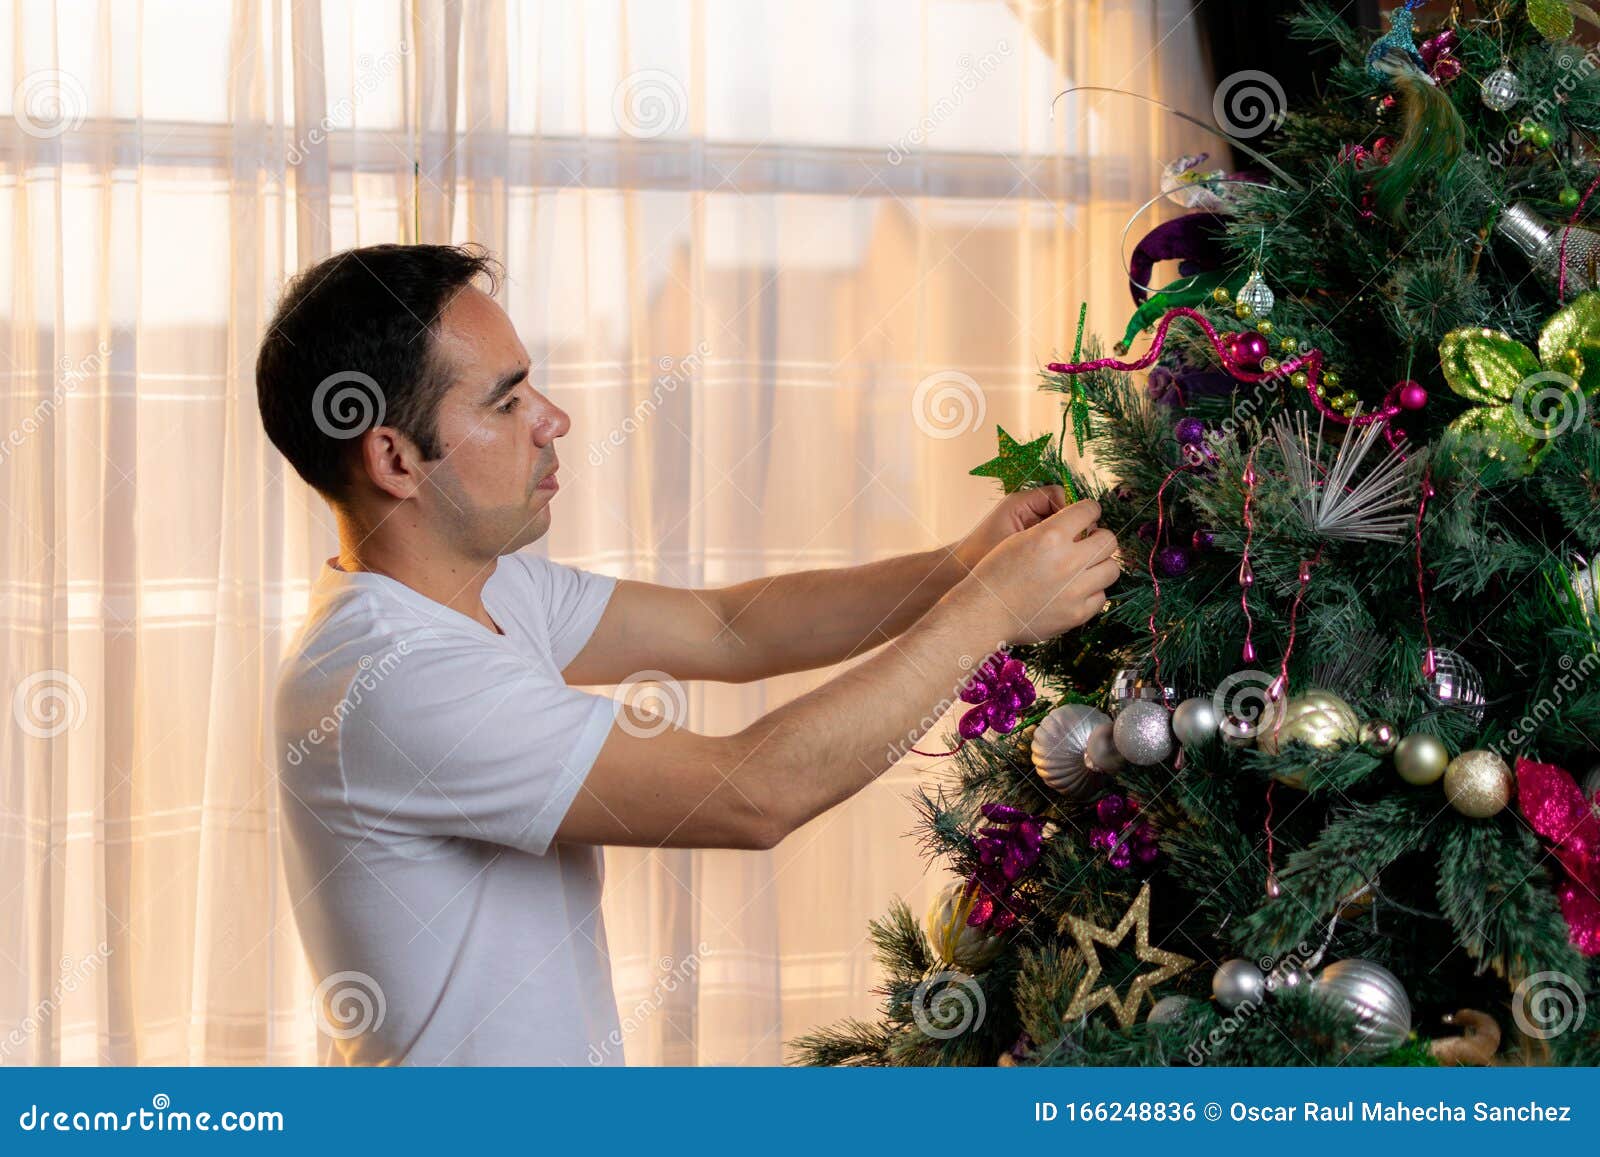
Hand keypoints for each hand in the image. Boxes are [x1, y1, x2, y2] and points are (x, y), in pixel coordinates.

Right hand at [957, 498, 1119, 644]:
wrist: (983, 613)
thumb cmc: (994, 573)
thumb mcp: (1018, 538)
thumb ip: (1053, 529)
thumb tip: (1084, 526)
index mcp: (1050, 535)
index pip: (1090, 509)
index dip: (1089, 510)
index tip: (1086, 516)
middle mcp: (1067, 561)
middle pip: (1109, 540)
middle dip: (1099, 538)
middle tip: (1087, 543)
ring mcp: (1074, 590)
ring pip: (1111, 569)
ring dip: (1099, 565)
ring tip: (1082, 569)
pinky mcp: (1076, 614)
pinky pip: (1101, 597)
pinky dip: (1091, 592)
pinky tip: (1074, 591)